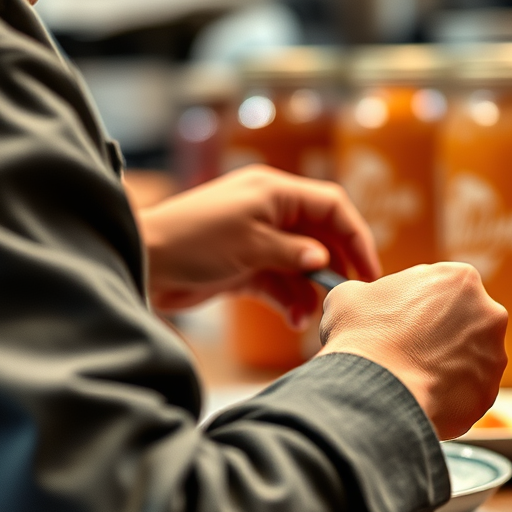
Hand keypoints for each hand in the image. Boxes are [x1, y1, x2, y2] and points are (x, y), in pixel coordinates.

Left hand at [137, 165, 379, 324]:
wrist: (142, 261)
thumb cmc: (194, 241)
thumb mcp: (252, 245)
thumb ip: (294, 253)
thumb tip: (324, 261)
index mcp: (275, 192)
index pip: (332, 206)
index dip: (355, 236)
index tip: (368, 269)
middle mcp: (270, 211)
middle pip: (321, 236)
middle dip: (334, 267)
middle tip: (345, 296)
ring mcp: (258, 239)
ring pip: (301, 263)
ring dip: (309, 290)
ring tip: (308, 316)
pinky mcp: (244, 265)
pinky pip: (279, 281)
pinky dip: (288, 299)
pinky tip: (292, 319)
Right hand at [319, 263, 507, 438]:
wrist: (375, 390)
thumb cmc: (363, 337)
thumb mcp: (350, 295)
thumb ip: (368, 292)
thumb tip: (364, 301)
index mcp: (461, 278)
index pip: (444, 289)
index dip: (420, 307)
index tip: (405, 322)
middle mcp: (488, 312)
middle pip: (465, 323)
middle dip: (442, 336)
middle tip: (411, 351)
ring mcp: (494, 355)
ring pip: (470, 360)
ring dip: (447, 367)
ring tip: (413, 377)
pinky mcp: (489, 393)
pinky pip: (468, 393)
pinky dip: (449, 397)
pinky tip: (422, 397)